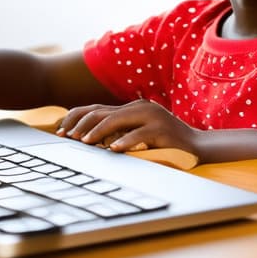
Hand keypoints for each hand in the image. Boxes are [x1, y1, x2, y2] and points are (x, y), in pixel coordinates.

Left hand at [56, 100, 200, 155]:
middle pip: (102, 112)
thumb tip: (86, 140)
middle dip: (81, 125)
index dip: (76, 118)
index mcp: (131, 108)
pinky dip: (124, 142)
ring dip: (98, 131)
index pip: (96, 108)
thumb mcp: (137, 134)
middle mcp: (140, 108)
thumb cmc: (164, 143)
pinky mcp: (162, 129)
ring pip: (117, 120)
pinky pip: (139, 134)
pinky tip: (112, 150)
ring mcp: (152, 116)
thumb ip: (117, 132)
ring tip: (84, 142)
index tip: (59, 131)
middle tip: (66, 137)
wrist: (196, 146)